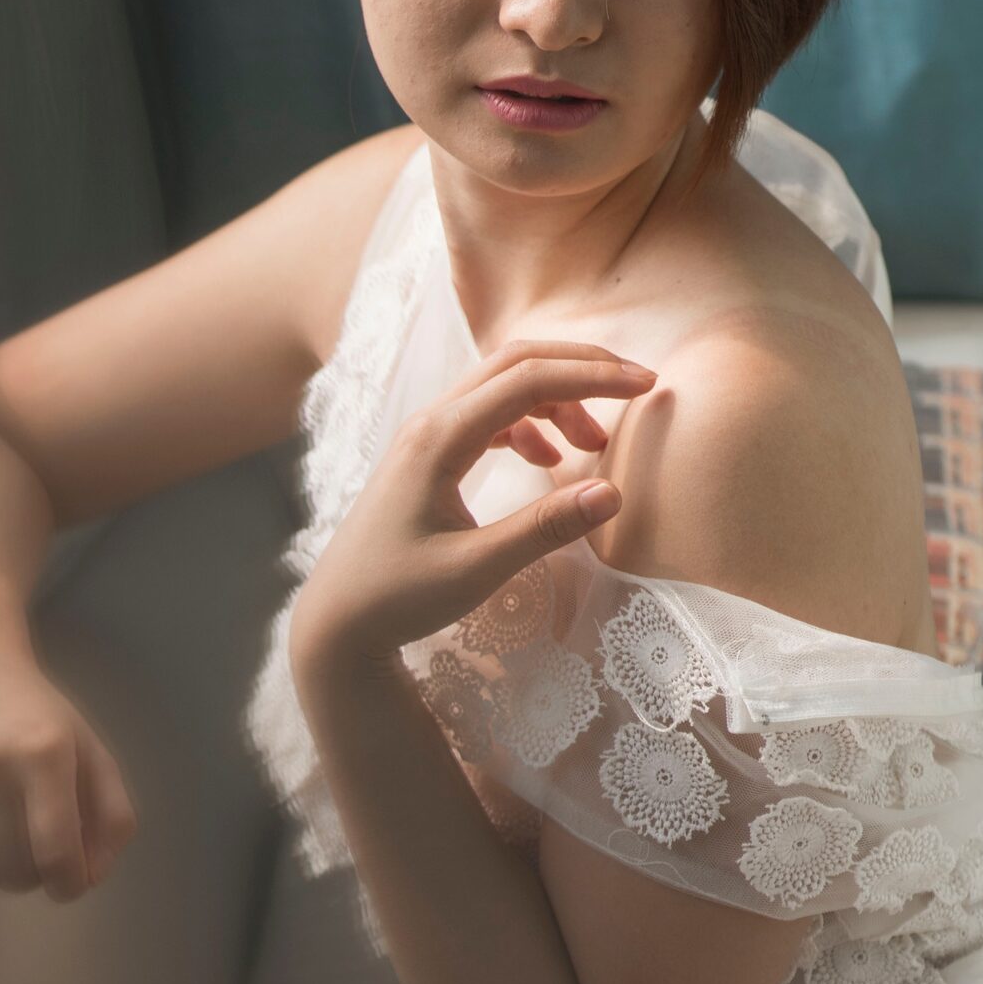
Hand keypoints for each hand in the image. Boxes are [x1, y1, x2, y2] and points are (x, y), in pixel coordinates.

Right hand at [0, 643, 138, 901]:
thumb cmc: (37, 714)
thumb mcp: (92, 751)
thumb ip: (112, 816)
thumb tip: (91, 878)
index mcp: (45, 756)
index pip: (56, 855)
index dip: (69, 884)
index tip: (69, 880)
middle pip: (14, 875)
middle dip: (33, 876)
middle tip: (33, 848)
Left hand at [288, 336, 657, 671]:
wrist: (336, 620)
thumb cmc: (398, 597)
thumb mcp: (477, 570)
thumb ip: (545, 528)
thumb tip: (612, 493)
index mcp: (439, 439)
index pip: (528, 380)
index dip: (592, 376)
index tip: (646, 386)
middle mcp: (429, 423)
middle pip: (515, 362)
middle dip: (580, 367)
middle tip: (638, 385)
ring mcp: (425, 436)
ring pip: (501, 386)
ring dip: (556, 398)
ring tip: (594, 444)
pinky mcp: (427, 457)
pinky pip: (487, 415)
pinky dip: (530, 422)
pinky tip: (549, 460)